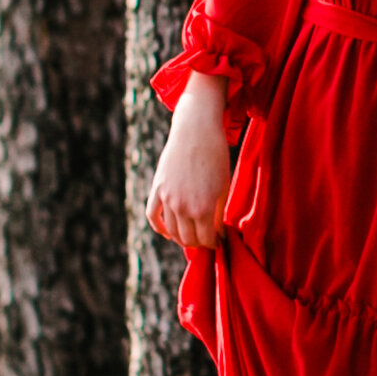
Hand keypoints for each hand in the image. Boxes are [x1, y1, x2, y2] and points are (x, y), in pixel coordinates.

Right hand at [147, 76, 233, 252]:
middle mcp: (183, 207)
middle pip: (188, 239)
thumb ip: (218, 214)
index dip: (213, 244)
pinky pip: (152, 216)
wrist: (196, 131)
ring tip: (191, 236)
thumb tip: (217, 235)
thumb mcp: (224, 187)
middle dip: (199, 243)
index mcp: (204, 208)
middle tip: (205, 240)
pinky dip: (159, 227)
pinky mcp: (157, 189)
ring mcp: (168, 199)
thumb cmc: (216, 157)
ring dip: (181, 237)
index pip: (206, 240)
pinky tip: (168, 232)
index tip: (217, 242)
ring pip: (171, 230)